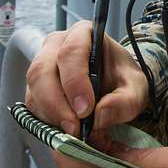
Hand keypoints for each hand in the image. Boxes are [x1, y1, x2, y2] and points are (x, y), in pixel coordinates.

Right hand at [25, 21, 148, 136]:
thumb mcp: (136, 89)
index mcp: (83, 34)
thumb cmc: (123, 79)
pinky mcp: (35, 87)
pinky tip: (65, 130)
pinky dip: (46, 120)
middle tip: (74, 128)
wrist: (114, 87)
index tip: (85, 109)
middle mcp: (56, 45)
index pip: (70, 52)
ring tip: (73, 132)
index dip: (74, 82)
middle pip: (42, 70)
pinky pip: (32, 104)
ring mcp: (42, 64)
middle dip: (56, 103)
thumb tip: (101, 114)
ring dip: (50, 115)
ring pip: (33, 89)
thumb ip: (126, 101)